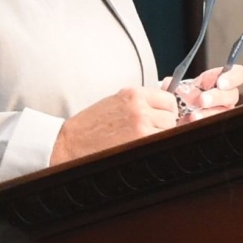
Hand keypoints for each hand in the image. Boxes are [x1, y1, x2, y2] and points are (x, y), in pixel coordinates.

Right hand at [50, 87, 178, 165]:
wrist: (71, 143)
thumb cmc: (92, 125)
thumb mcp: (117, 102)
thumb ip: (142, 101)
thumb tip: (169, 103)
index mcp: (133, 94)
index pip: (169, 99)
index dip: (167, 111)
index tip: (161, 118)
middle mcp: (139, 107)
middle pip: (172, 116)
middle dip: (164, 125)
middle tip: (147, 132)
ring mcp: (141, 126)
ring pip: (170, 131)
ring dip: (160, 136)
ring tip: (140, 140)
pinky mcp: (141, 143)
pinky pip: (161, 144)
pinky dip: (155, 147)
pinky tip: (140, 148)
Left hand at [163, 64, 242, 121]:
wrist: (175, 115)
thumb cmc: (182, 98)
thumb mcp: (178, 87)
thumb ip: (175, 83)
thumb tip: (169, 83)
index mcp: (217, 80)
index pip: (237, 74)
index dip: (233, 77)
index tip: (220, 82)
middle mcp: (224, 97)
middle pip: (232, 94)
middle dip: (217, 97)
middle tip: (202, 100)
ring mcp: (221, 112)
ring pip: (224, 112)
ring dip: (208, 113)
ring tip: (193, 115)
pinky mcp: (215, 124)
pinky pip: (215, 125)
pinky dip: (202, 124)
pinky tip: (191, 123)